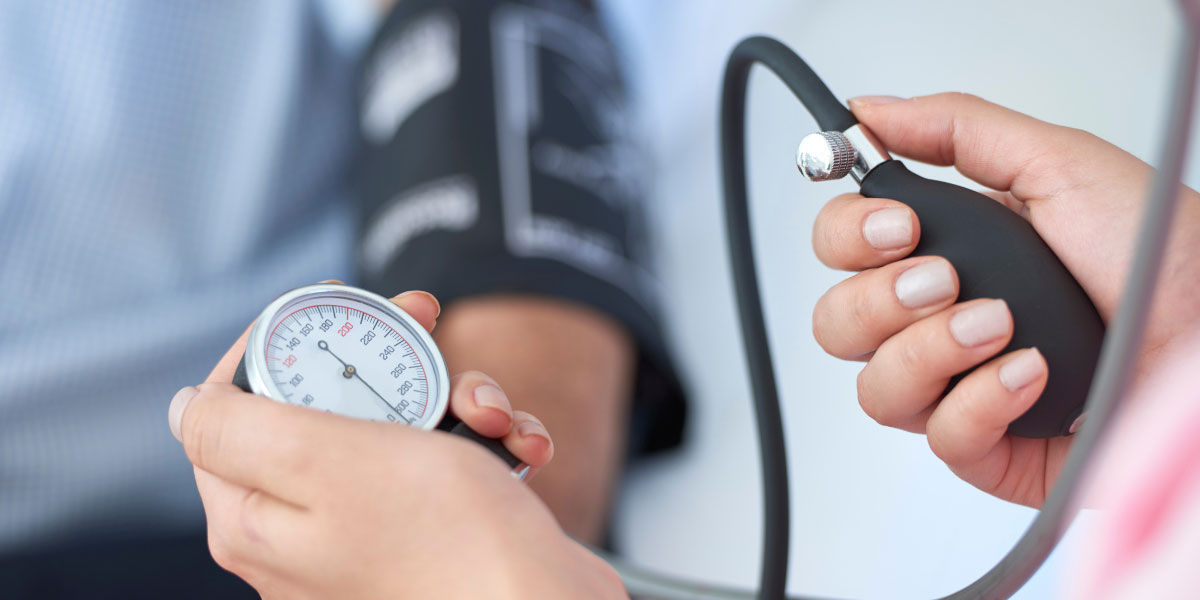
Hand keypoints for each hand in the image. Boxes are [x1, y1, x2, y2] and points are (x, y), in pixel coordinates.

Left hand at [168, 290, 623, 598]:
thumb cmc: (447, 538)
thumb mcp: (325, 460)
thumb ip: (239, 427)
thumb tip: (188, 406)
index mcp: (255, 516)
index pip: (232, 404)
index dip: (280, 341)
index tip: (336, 305)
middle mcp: (304, 531)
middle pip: (324, 406)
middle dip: (388, 359)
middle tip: (427, 319)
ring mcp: (371, 534)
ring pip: (397, 426)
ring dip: (454, 398)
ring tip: (492, 413)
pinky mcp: (432, 534)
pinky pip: (444, 464)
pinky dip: (484, 441)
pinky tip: (521, 446)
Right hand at [811, 93, 1199, 506]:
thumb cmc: (1160, 256)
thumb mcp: (1058, 164)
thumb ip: (956, 130)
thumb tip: (866, 113)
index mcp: (947, 249)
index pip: (840, 248)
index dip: (848, 237)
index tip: (900, 226)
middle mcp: (939, 320)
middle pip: (835, 324)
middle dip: (880, 299)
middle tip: (947, 279)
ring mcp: (958, 386)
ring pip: (874, 389)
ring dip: (931, 350)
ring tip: (999, 326)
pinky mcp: (989, 447)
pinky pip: (940, 438)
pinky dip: (982, 403)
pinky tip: (1032, 375)